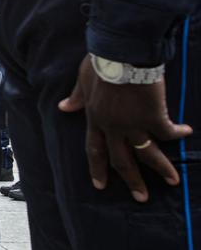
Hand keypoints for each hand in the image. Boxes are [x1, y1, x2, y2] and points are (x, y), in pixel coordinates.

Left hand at [59, 54, 188, 201]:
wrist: (121, 52)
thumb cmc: (101, 62)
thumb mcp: (83, 80)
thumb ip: (77, 97)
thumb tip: (64, 107)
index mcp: (94, 118)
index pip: (94, 149)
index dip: (97, 168)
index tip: (99, 185)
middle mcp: (112, 126)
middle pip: (121, 160)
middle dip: (131, 180)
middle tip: (141, 197)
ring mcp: (132, 123)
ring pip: (147, 153)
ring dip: (161, 168)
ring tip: (173, 181)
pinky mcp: (153, 116)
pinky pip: (167, 132)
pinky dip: (177, 133)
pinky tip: (185, 132)